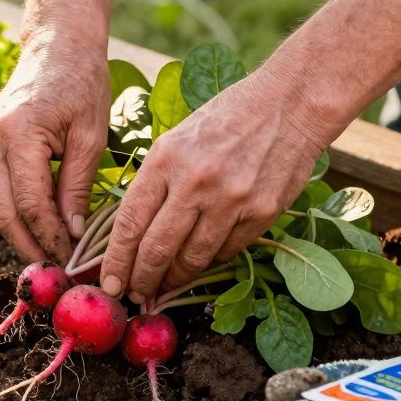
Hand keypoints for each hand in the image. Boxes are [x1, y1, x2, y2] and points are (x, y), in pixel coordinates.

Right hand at [0, 37, 109, 262]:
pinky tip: (39, 229)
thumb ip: (78, 186)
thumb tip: (70, 234)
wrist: (56, 44)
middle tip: (56, 271)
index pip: (30, 204)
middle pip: (3, 213)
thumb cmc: (81, 81)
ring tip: (50, 256)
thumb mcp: (91, 134)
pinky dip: (15, 214)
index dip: (50, 237)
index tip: (71, 261)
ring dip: (20, 235)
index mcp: (18, 133)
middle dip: (29, 246)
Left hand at [100, 67, 327, 303]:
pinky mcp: (261, 213)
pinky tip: (198, 266)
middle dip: (141, 280)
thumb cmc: (226, 118)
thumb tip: (133, 232)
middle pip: (157, 250)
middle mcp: (195, 182)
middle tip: (135, 296)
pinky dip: (209, 263)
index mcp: (166, 159)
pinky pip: (226, 252)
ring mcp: (231, 200)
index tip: (111, 283)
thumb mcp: (177, 139)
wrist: (289, 104)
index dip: (117, 261)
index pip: (131, 223)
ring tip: (162, 289)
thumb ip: (155, 181)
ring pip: (192, 259)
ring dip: (174, 280)